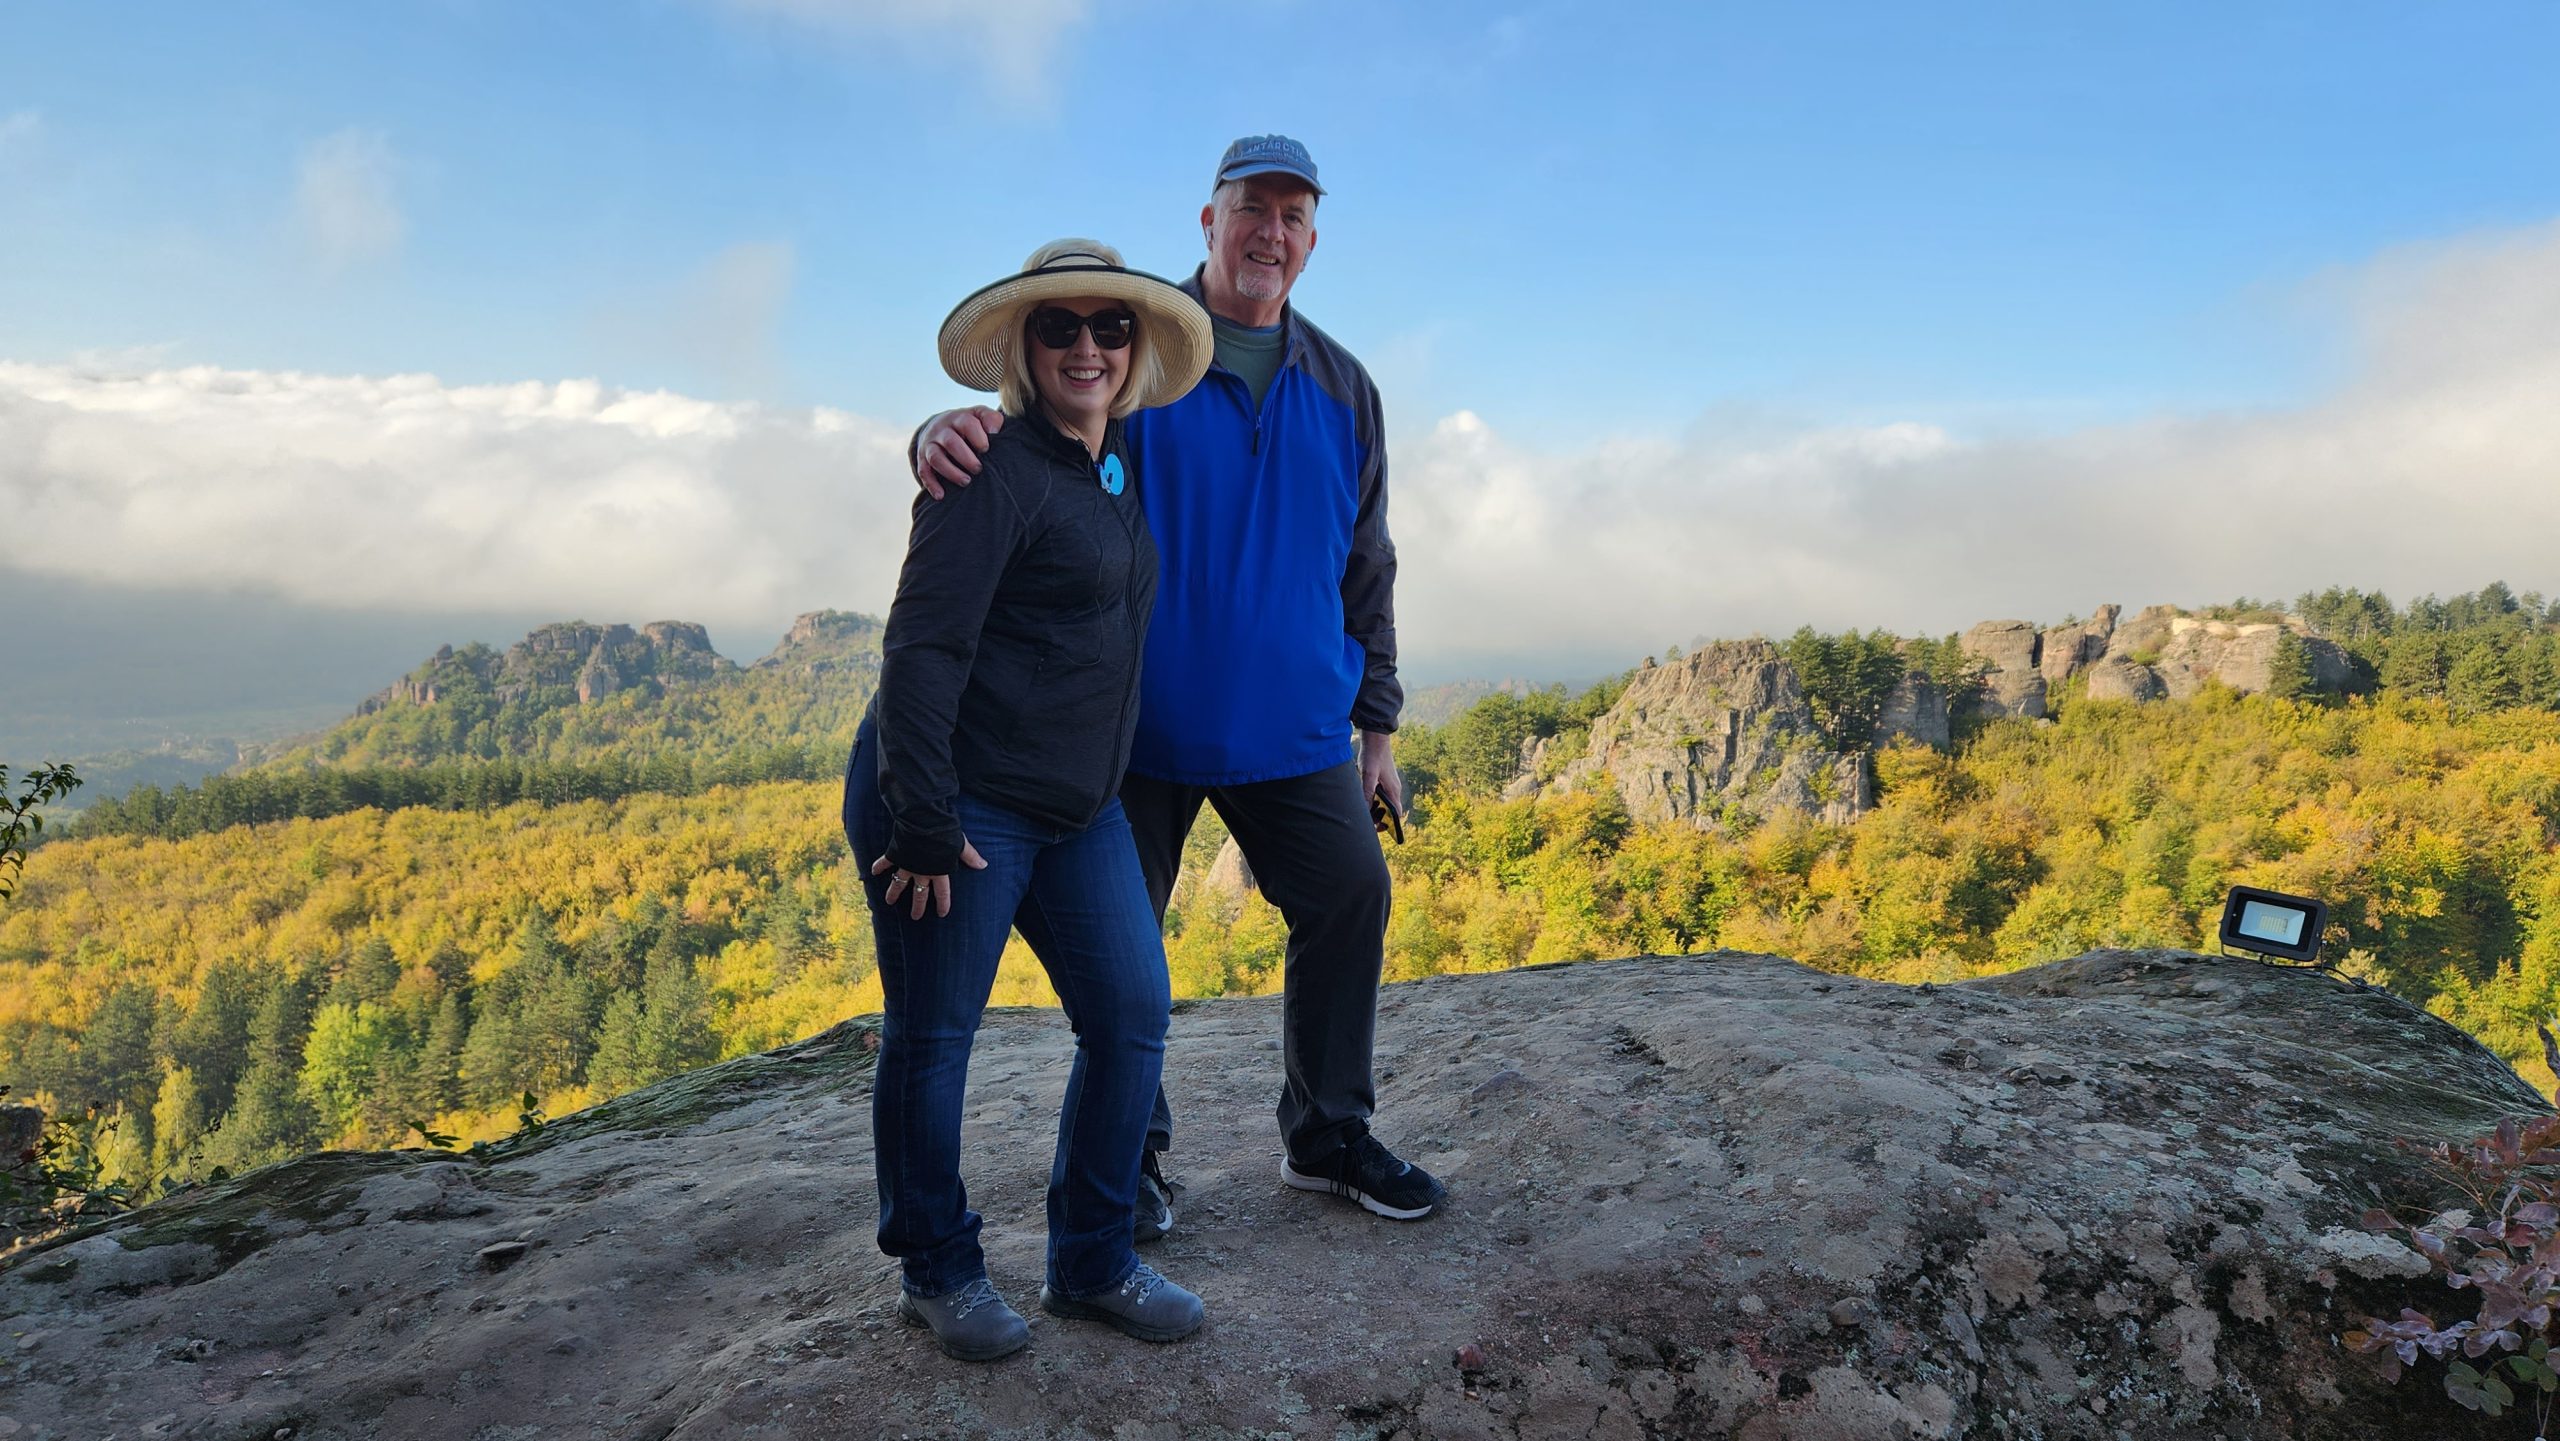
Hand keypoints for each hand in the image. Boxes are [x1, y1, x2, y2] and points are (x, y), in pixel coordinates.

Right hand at [871, 840, 988, 919]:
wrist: (923, 821)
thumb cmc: (944, 832)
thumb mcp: (960, 844)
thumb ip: (970, 856)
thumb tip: (983, 865)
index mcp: (939, 871)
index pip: (942, 893)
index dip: (943, 904)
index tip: (942, 914)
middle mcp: (921, 871)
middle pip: (919, 893)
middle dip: (918, 906)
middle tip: (915, 917)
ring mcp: (906, 864)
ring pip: (899, 883)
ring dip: (893, 892)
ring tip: (888, 902)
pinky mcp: (896, 853)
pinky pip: (885, 862)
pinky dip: (878, 866)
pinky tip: (872, 872)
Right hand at [914, 407, 1004, 499]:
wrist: (941, 425)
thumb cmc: (969, 425)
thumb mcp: (981, 416)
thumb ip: (992, 419)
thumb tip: (994, 432)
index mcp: (958, 418)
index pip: (966, 424)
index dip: (978, 437)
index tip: (986, 450)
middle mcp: (941, 430)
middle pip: (950, 442)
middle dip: (966, 458)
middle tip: (978, 469)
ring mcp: (930, 444)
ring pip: (935, 458)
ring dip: (951, 472)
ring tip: (966, 482)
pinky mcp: (922, 458)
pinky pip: (924, 471)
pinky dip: (931, 484)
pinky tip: (941, 495)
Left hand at [1360, 731, 1402, 817]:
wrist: (1376, 738)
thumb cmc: (1373, 755)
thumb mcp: (1368, 774)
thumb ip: (1368, 792)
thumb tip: (1366, 808)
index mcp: (1393, 790)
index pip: (1396, 813)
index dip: (1389, 824)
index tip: (1377, 828)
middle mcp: (1394, 789)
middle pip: (1390, 810)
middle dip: (1380, 818)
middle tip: (1367, 820)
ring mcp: (1390, 784)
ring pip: (1385, 803)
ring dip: (1376, 809)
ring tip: (1364, 810)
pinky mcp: (1384, 780)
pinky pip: (1381, 795)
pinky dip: (1374, 800)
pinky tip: (1364, 798)